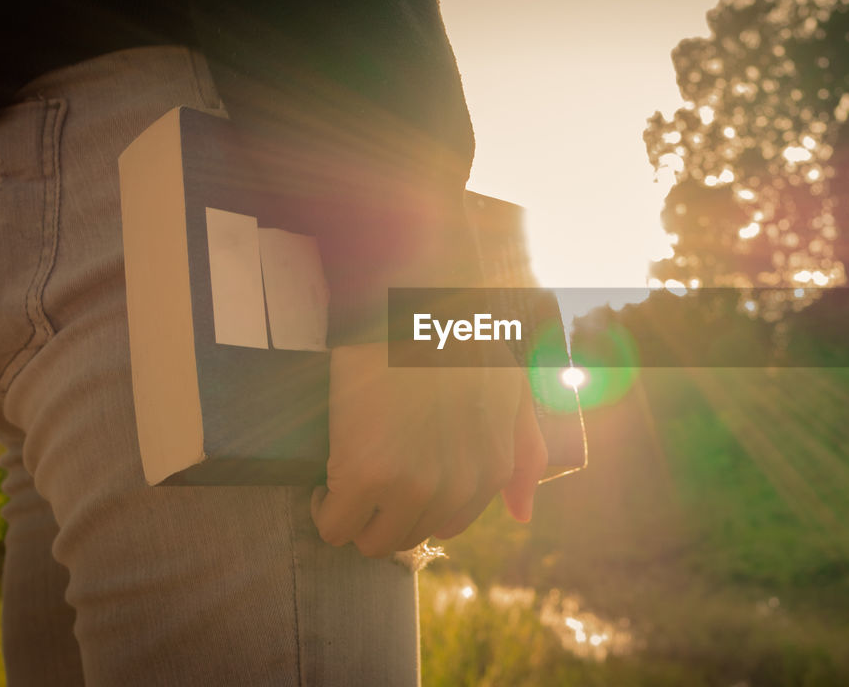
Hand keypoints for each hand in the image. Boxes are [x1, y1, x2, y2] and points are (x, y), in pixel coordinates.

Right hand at [311, 342, 547, 556]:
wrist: (409, 305)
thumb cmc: (460, 338)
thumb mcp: (514, 391)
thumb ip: (526, 452)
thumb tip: (521, 515)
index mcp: (492, 469)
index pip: (449, 524)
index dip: (418, 505)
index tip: (396, 480)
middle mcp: (458, 487)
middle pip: (409, 536)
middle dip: (386, 515)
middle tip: (366, 479)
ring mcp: (412, 486)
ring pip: (373, 542)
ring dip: (356, 520)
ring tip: (344, 482)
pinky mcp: (365, 476)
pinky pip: (334, 526)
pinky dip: (323, 511)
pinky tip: (323, 485)